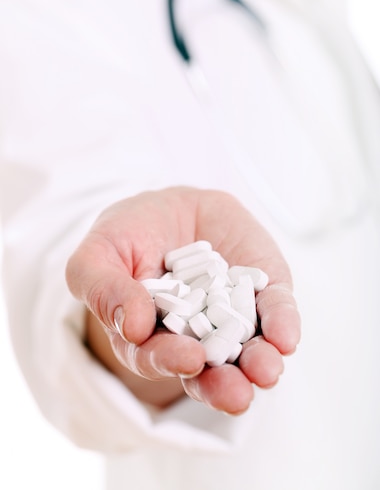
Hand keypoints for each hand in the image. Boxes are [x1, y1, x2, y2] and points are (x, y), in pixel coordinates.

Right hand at [66, 187, 300, 413]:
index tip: (186, 358)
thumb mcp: (95, 256)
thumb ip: (102, 289)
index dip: (170, 361)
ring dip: (259, 362)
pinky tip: (285, 336)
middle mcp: (196, 336)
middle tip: (236, 394)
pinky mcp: (262, 288)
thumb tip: (131, 326)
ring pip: (249, 347)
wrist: (169, 206)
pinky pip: (275, 308)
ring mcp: (233, 314)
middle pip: (210, 369)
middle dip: (222, 384)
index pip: (158, 358)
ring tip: (266, 371)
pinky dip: (282, 322)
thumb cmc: (125, 236)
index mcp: (150, 338)